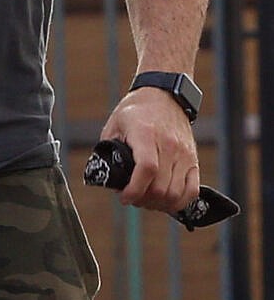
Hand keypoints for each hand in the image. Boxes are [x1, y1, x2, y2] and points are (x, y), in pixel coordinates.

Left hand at [99, 87, 200, 215]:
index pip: (146, 168)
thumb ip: (108, 152)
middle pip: (161, 187)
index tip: (124, 197)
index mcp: (146, 134)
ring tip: (146, 200)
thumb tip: (106, 179)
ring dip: (159, 204)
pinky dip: (179, 202)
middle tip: (132, 198)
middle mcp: (169, 145)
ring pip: (176, 193)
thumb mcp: (114, 126)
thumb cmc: (136, 111)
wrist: (164, 95)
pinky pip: (192, 190)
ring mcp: (184, 154)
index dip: (134, 190)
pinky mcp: (193, 159)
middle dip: (143, 200)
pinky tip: (165, 200)